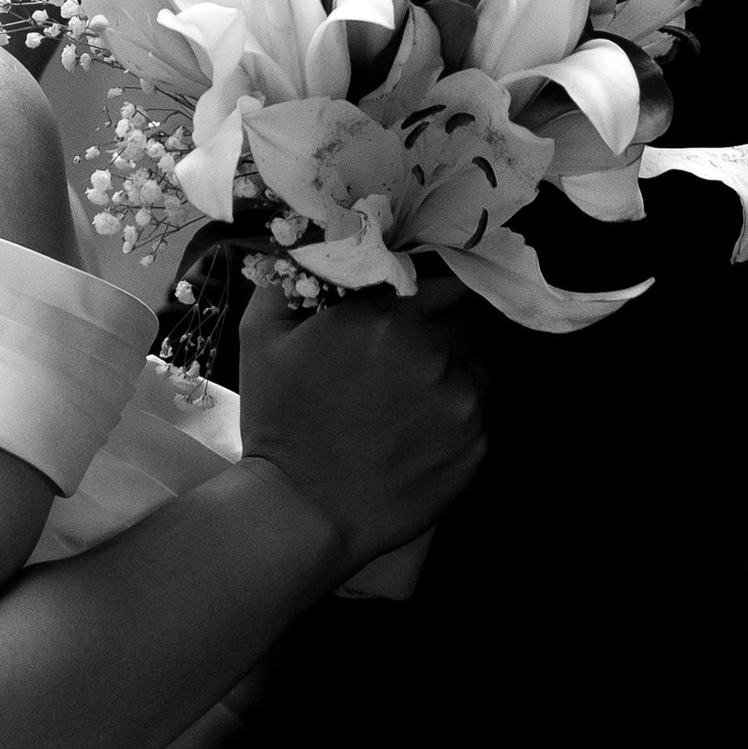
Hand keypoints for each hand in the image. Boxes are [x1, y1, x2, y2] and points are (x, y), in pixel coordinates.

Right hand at [237, 270, 485, 576]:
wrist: (302, 512)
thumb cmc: (279, 420)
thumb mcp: (263, 334)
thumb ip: (295, 275)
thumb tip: (319, 237)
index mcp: (389, 317)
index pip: (440, 281)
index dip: (424, 294)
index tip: (409, 311)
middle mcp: (436, 354)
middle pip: (463, 321)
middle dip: (442, 331)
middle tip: (409, 357)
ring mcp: (463, 403)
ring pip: (478, 365)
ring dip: (456, 370)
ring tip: (416, 397)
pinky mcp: (478, 446)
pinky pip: (484, 411)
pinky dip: (462, 414)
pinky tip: (426, 430)